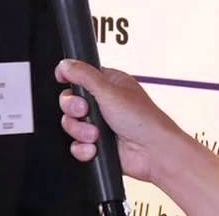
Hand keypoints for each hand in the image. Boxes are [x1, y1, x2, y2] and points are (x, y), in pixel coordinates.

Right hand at [55, 60, 182, 185]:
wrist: (154, 154)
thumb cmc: (144, 121)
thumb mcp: (109, 91)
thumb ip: (84, 75)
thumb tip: (64, 64)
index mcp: (108, 84)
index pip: (78, 76)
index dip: (69, 79)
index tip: (64, 81)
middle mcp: (103, 103)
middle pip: (69, 101)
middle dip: (74, 109)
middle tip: (86, 111)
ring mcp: (99, 124)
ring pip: (71, 124)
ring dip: (80, 130)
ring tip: (96, 134)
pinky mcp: (97, 144)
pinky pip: (76, 144)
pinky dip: (83, 147)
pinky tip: (95, 147)